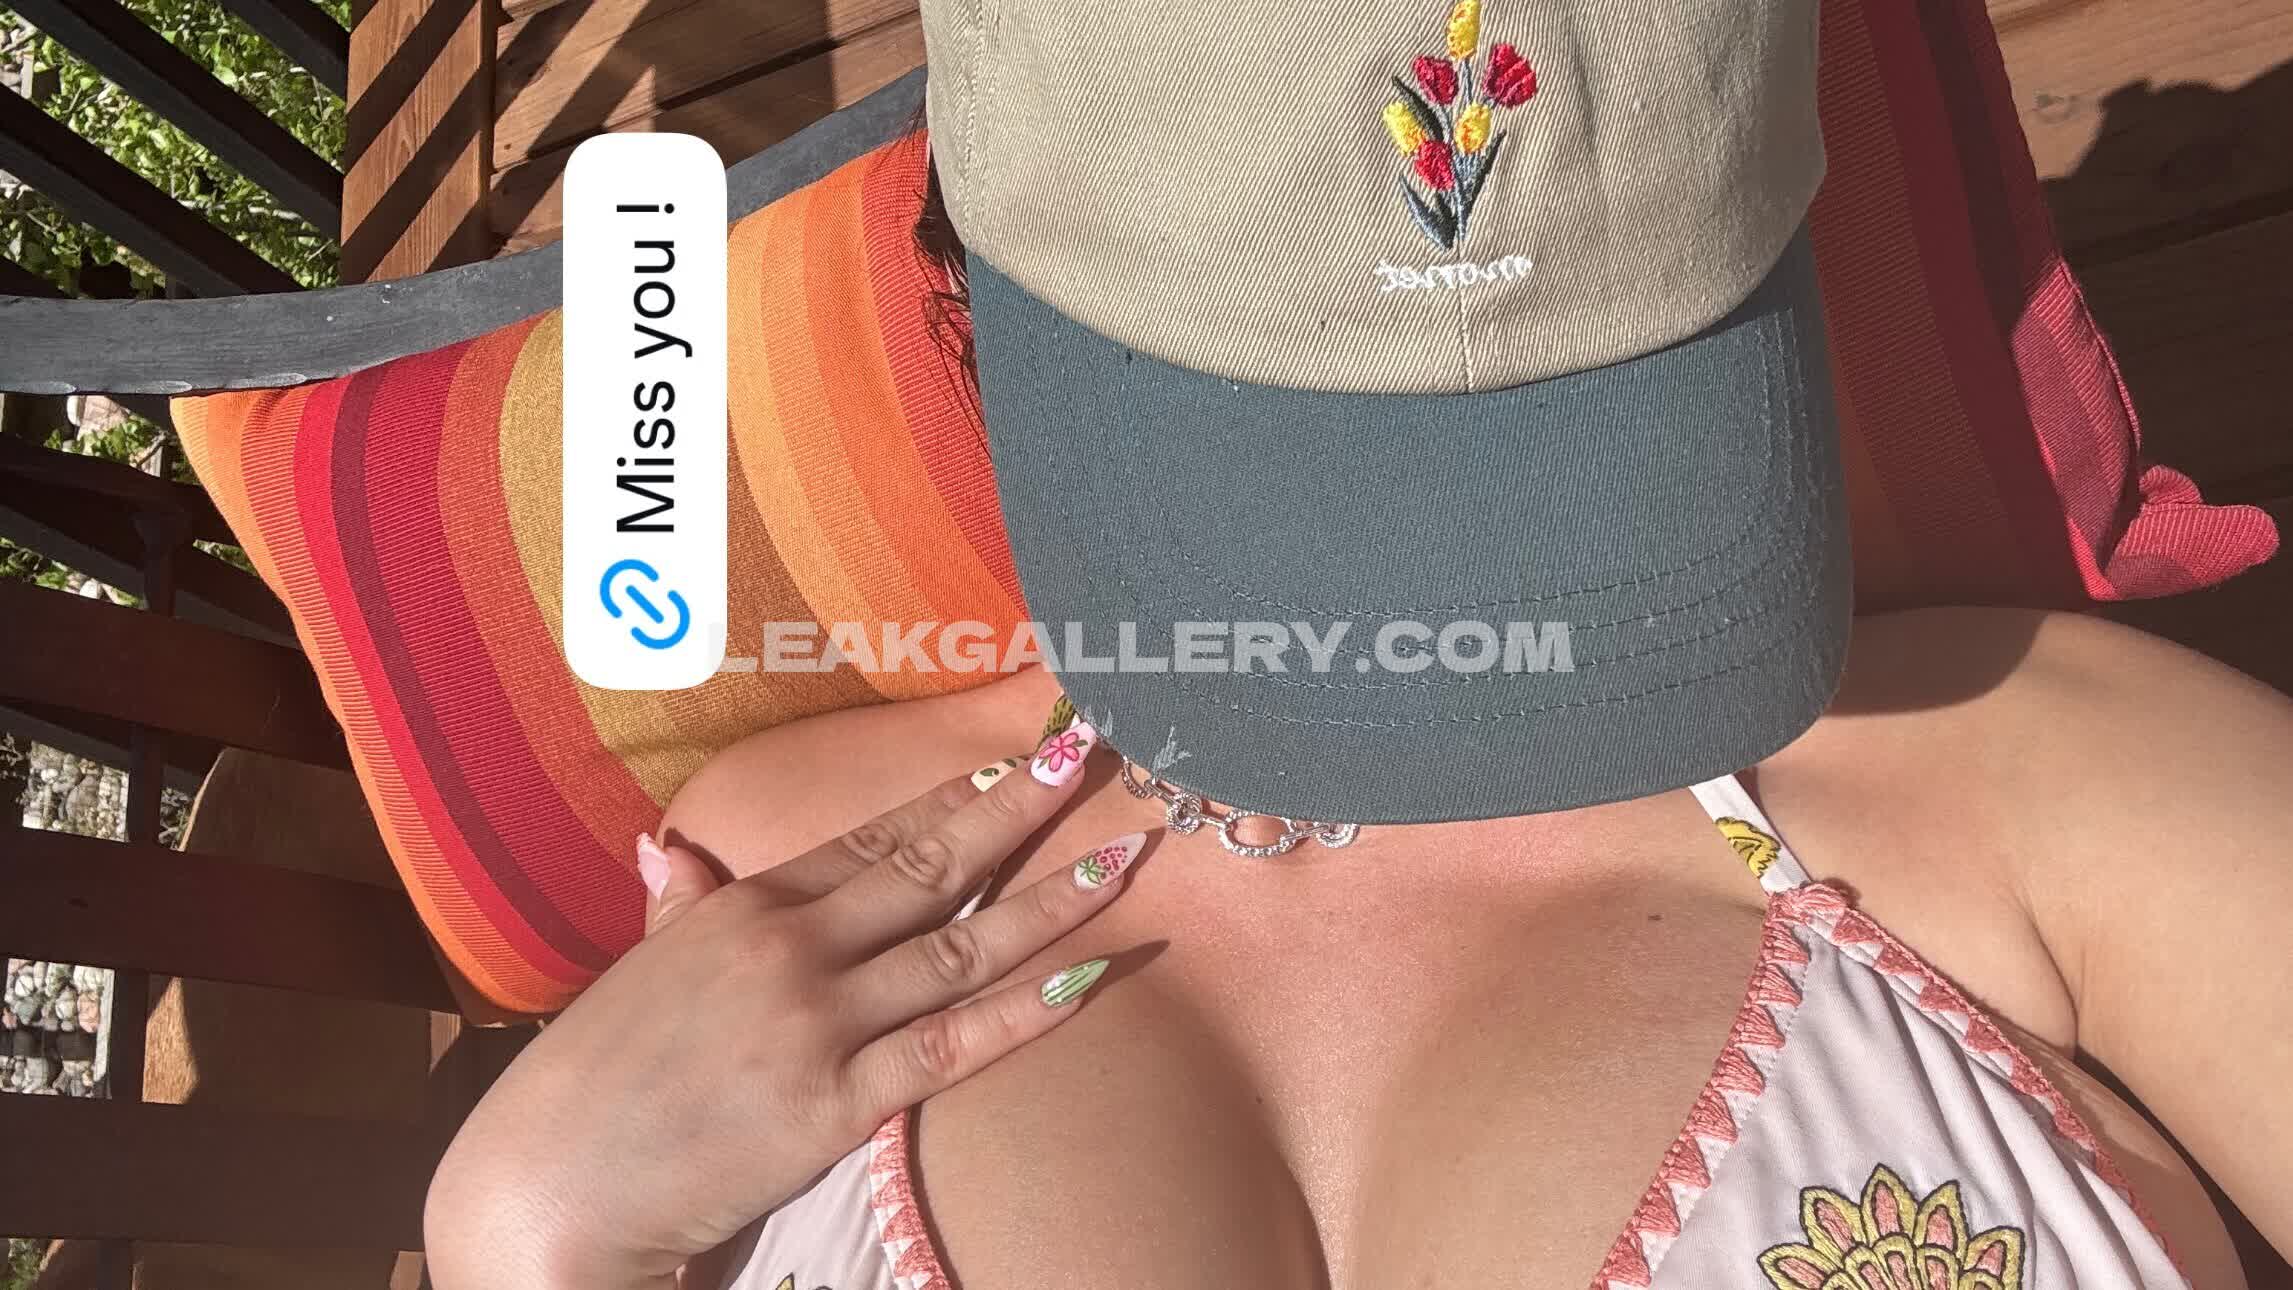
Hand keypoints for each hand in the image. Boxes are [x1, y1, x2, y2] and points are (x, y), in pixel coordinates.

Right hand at [423, 728, 1139, 1289]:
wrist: (546, 1187)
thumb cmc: (592, 1084)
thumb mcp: (638, 975)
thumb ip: (676, 908)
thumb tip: (671, 849)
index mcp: (745, 907)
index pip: (875, 833)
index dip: (958, 792)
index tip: (1022, 753)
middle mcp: (790, 946)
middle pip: (932, 865)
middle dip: (1022, 807)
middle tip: (1095, 752)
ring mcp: (816, 1021)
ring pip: (961, 945)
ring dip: (1054, 897)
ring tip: (1128, 853)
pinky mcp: (834, 1102)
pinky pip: (950, 1045)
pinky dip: (1025, 1008)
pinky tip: (1089, 971)